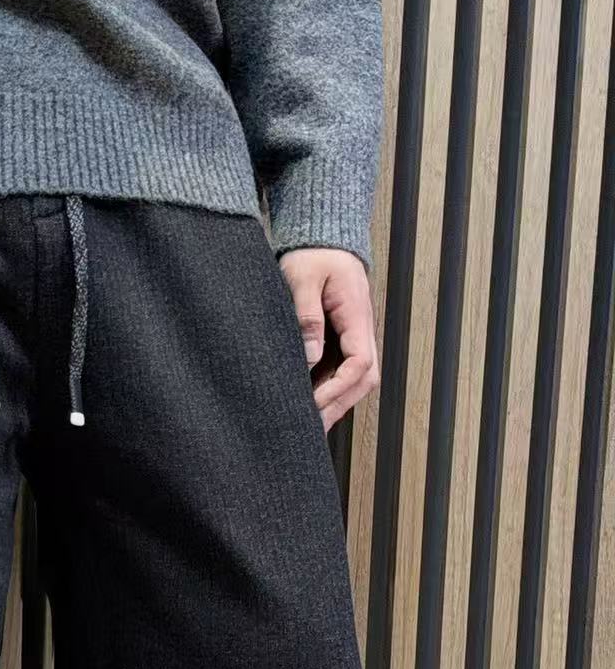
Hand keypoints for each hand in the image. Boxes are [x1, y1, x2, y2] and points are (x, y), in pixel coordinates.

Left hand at [278, 248, 379, 433]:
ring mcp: (355, 336)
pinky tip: (312, 405)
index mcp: (357, 315)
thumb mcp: (303, 277)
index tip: (313, 403)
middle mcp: (362, 329)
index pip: (360, 364)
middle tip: (311, 429)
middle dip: (340, 405)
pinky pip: (345, 371)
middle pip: (364, 379)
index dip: (338, 388)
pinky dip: (332, 391)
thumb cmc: (313, 253)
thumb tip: (310, 357)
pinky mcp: (344, 339)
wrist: (322, 239)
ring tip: (311, 425)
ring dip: (337, 402)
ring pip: (357, 379)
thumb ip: (307, 316)